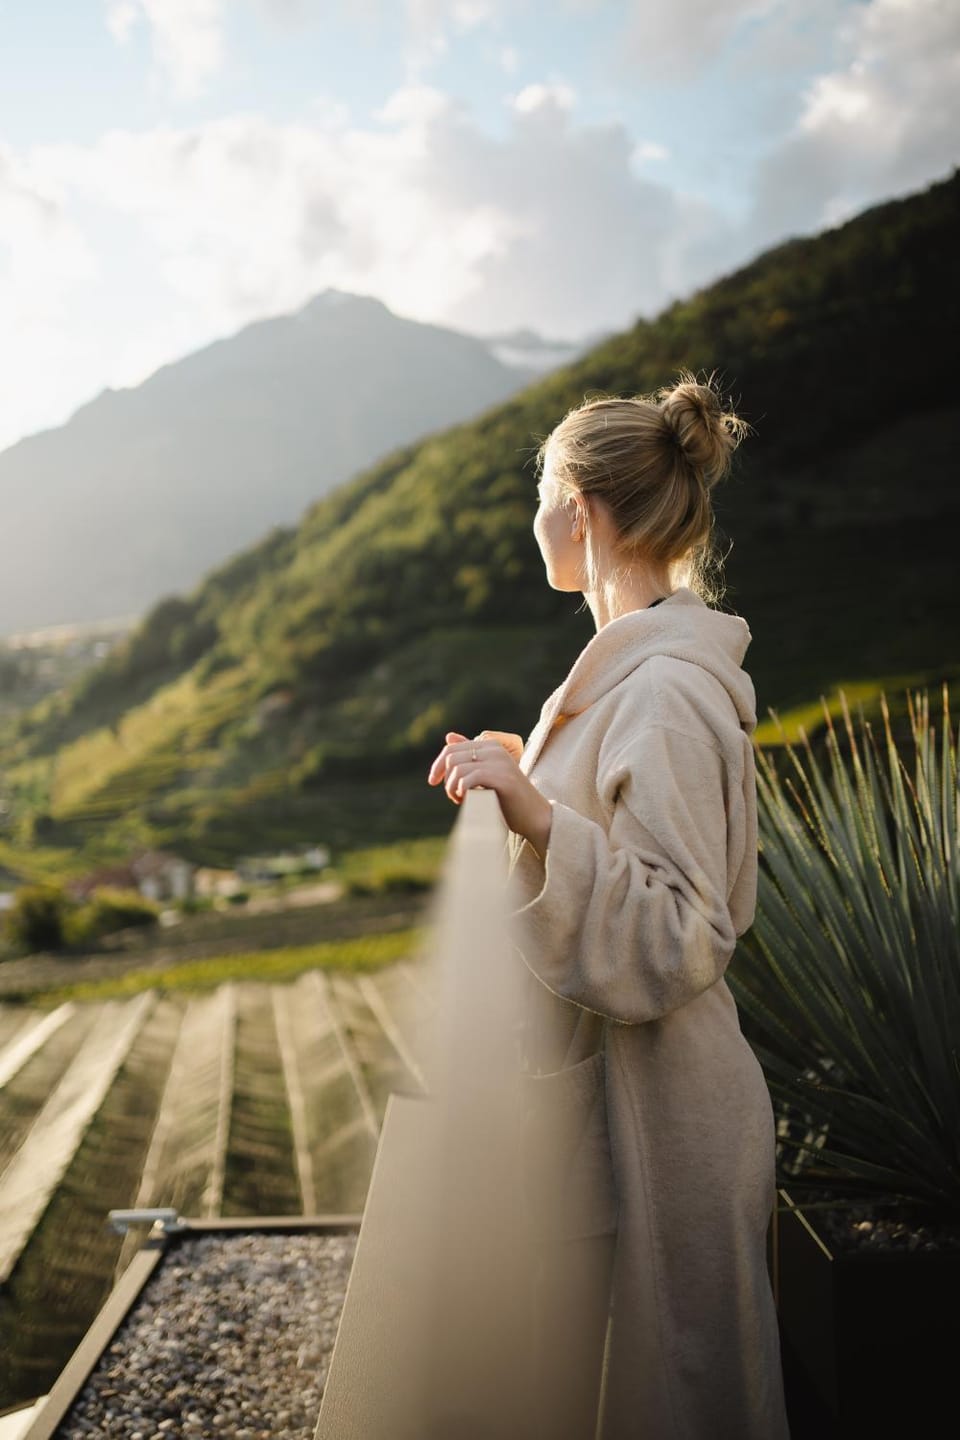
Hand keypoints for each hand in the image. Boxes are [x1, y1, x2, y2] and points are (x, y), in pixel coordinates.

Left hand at [427, 731, 552, 856]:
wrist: (534, 817)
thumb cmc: (507, 798)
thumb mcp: (486, 774)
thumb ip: (469, 756)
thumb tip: (449, 736)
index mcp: (490, 746)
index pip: (451, 749)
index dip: (437, 766)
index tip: (433, 782)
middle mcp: (495, 749)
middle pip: (451, 757)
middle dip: (446, 779)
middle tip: (455, 797)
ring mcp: (500, 763)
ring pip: (457, 768)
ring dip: (452, 788)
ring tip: (461, 800)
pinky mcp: (503, 778)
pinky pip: (469, 779)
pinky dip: (461, 791)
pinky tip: (467, 800)